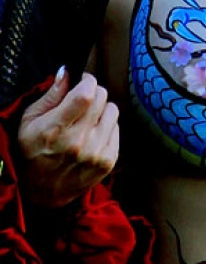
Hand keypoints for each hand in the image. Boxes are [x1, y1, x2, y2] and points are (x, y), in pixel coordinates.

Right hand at [17, 69, 118, 208]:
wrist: (43, 191)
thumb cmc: (32, 151)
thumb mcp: (29, 121)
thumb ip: (51, 95)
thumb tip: (68, 71)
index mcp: (56, 130)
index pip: (86, 94)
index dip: (88, 81)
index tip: (82, 81)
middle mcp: (78, 142)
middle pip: (102, 98)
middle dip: (93, 92)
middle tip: (83, 100)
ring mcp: (96, 153)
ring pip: (113, 110)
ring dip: (102, 110)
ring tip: (87, 119)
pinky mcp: (108, 162)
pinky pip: (117, 128)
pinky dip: (107, 127)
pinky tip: (93, 134)